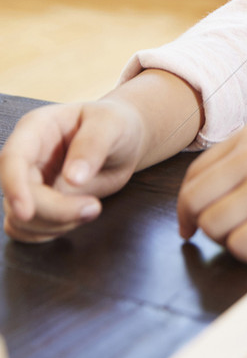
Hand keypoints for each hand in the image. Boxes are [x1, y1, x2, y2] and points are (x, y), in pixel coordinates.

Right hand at [1, 99, 144, 242]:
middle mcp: (26, 156)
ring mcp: (29, 182)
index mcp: (36, 128)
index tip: (26, 212)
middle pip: (17, 195)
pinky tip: (77, 217)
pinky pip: (27, 230)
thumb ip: (93, 145)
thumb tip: (73, 178)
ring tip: (92, 207)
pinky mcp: (37, 203)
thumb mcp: (111, 124)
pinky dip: (51, 233)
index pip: (11, 159)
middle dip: (53, 211)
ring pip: (20, 219)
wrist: (124, 143)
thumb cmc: (116, 124)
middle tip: (94, 207)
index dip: (14, 186)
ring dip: (56, 225)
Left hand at [176, 121, 246, 262]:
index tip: (192, 223)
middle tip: (218, 238)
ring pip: (212, 225)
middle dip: (199, 224)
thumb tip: (208, 196)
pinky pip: (239, 246)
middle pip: (194, 200)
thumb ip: (246, 159)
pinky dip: (246, 255)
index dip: (188, 204)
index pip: (195, 174)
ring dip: (225, 241)